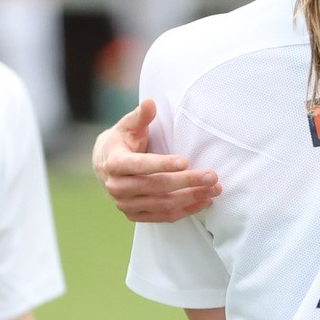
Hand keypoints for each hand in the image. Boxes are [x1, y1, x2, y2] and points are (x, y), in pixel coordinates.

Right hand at [95, 100, 218, 221]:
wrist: (105, 164)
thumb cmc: (122, 141)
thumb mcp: (128, 126)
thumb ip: (140, 116)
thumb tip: (150, 102)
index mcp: (114, 163)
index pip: (139, 166)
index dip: (162, 164)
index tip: (185, 161)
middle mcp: (116, 187)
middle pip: (156, 187)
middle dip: (187, 182)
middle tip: (212, 176)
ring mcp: (125, 204)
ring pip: (162, 204)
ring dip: (191, 198)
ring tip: (214, 189)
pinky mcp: (134, 215)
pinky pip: (163, 217)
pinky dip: (185, 211)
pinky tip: (204, 202)